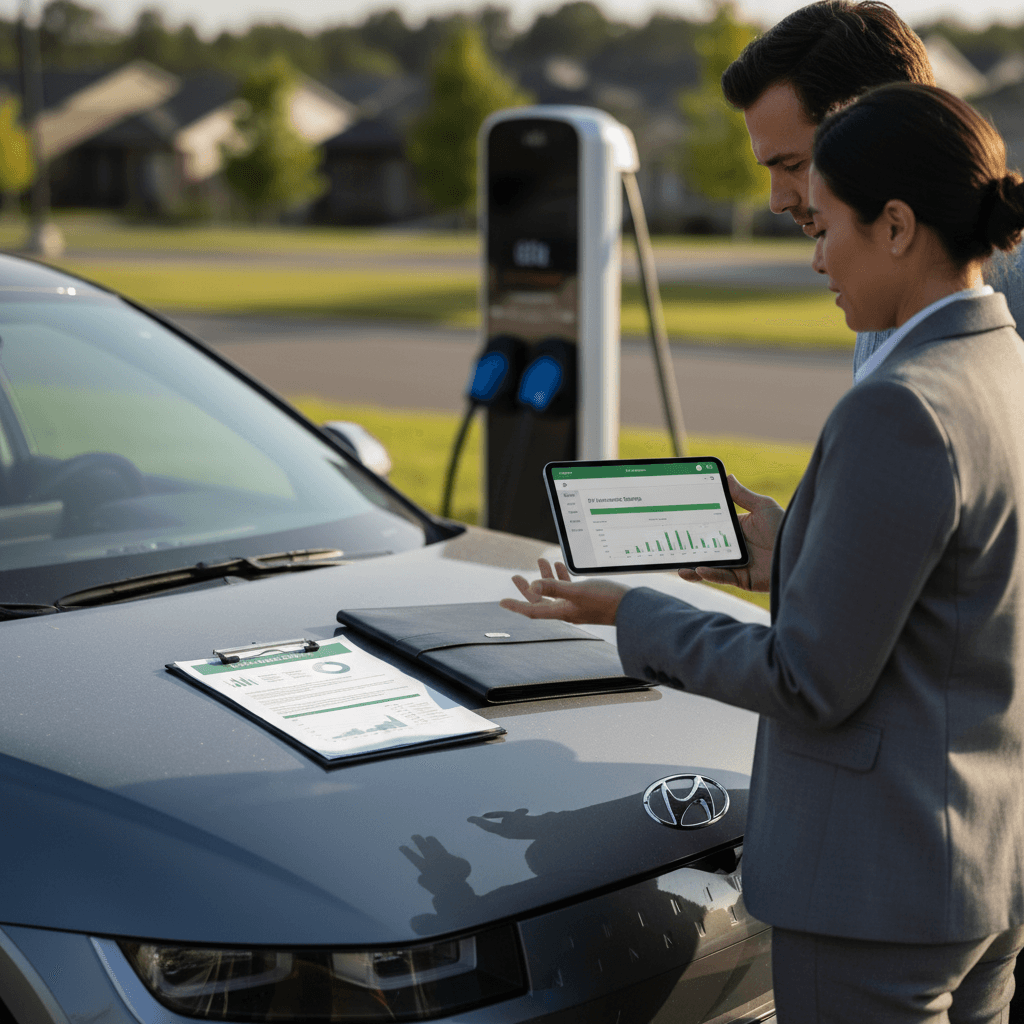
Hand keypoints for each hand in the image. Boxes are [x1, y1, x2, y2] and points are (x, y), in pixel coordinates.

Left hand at [499, 557, 627, 624]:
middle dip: (527, 588)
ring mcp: (577, 605)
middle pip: (540, 600)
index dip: (517, 605)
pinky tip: (560, 565)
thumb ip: (555, 587)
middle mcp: (567, 610)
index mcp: (562, 611)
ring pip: (555, 591)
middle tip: (515, 577)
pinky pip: (568, 588)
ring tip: (540, 562)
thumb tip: (533, 585)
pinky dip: (562, 576)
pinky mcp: (587, 598)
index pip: (533, 610)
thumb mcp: (578, 591)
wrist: (632, 608)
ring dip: (545, 578)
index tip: (501, 602)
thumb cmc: (607, 600)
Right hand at [678, 475, 783, 591]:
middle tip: (670, 546)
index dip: (694, 526)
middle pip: (706, 548)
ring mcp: (736, 564)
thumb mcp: (762, 506)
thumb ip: (742, 495)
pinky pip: (723, 577)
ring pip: (709, 566)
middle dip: (688, 549)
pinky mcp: (742, 579)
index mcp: (735, 530)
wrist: (802, 549)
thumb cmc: (785, 526)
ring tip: (679, 565)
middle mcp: (733, 548)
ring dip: (693, 566)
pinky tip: (700, 569)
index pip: (709, 527)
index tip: (677, 522)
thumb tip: (728, 476)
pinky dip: (711, 574)